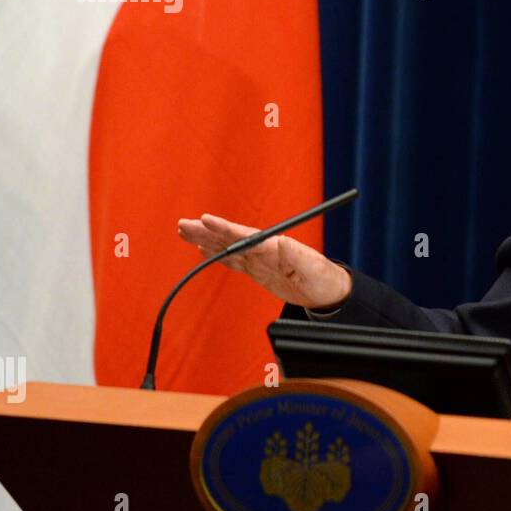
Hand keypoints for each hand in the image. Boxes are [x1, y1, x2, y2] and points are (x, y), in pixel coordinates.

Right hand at [176, 213, 351, 309]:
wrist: (327, 292)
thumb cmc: (323, 277)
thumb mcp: (312, 267)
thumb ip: (295, 254)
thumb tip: (280, 241)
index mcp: (274, 246)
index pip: (244, 235)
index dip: (224, 229)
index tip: (206, 219)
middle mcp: (264, 249)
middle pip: (230, 239)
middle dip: (206, 232)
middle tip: (183, 224)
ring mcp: (259, 259)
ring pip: (226, 248)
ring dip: (205, 240)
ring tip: (184, 231)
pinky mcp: (257, 270)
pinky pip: (232, 260)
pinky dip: (216, 255)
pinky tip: (202, 249)